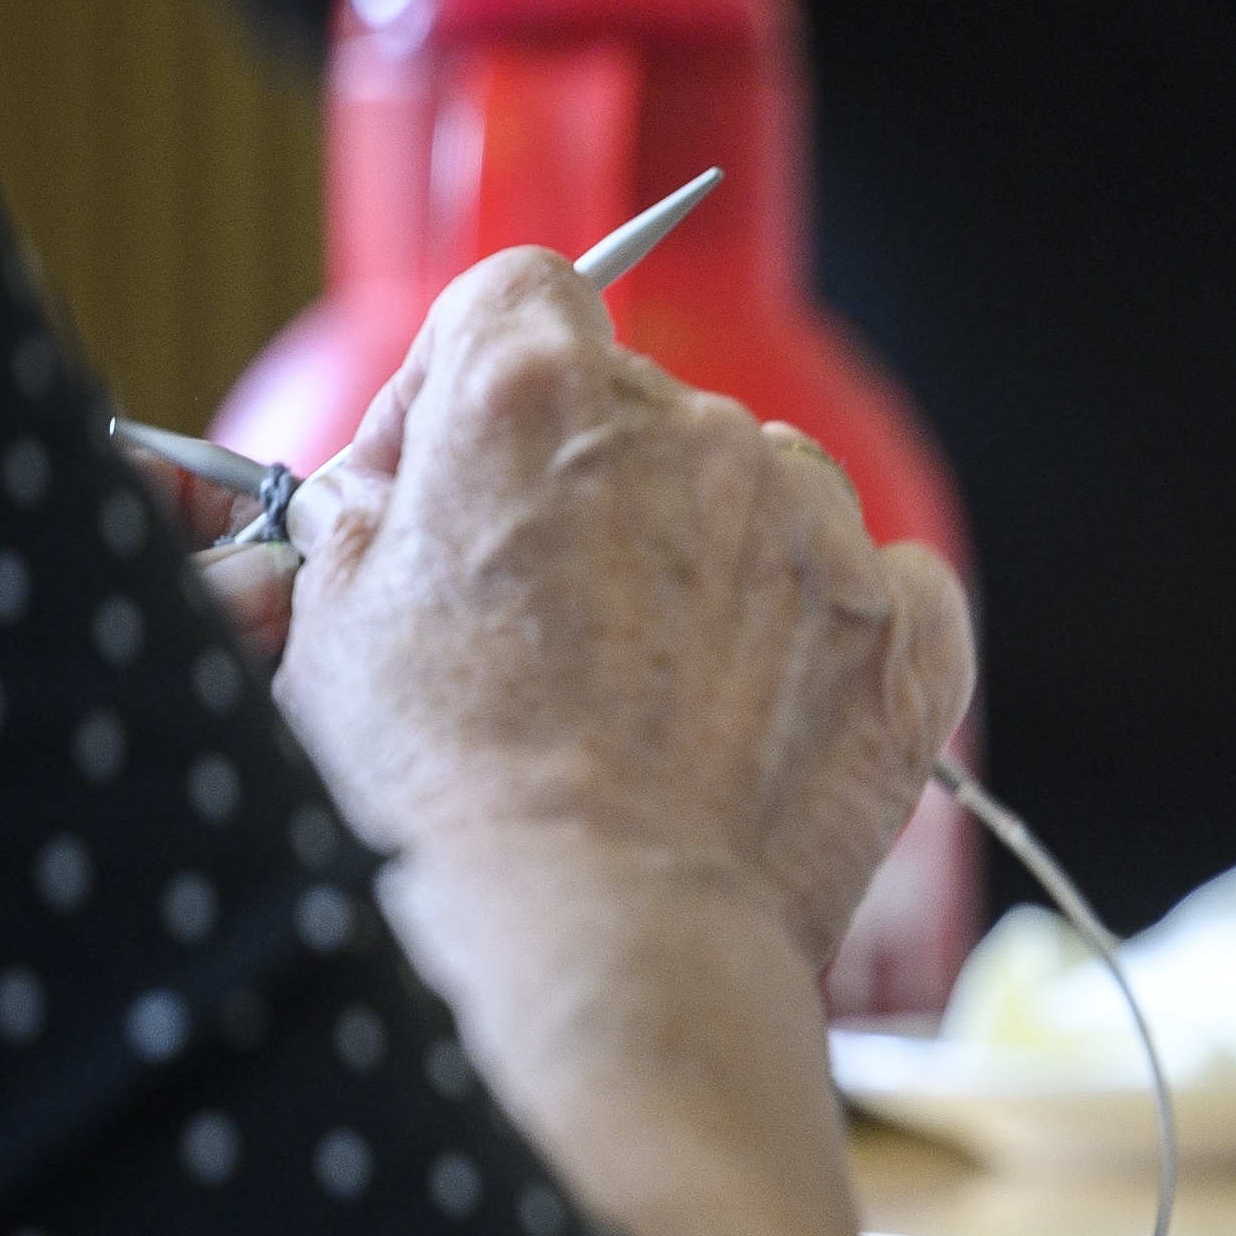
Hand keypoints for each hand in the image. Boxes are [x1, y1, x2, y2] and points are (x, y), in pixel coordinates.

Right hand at [274, 251, 975, 965]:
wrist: (592, 939)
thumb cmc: (442, 797)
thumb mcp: (330, 623)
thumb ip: (372, 506)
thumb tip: (393, 478)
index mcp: (531, 399)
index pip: (522, 296)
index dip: (479, 380)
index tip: (456, 474)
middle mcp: (690, 436)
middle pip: (645, 407)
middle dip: (597, 489)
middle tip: (546, 623)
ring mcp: (814, 530)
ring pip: (768, 493)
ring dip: (720, 559)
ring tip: (654, 694)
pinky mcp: (904, 629)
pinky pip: (882, 584)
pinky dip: (835, 634)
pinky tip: (764, 716)